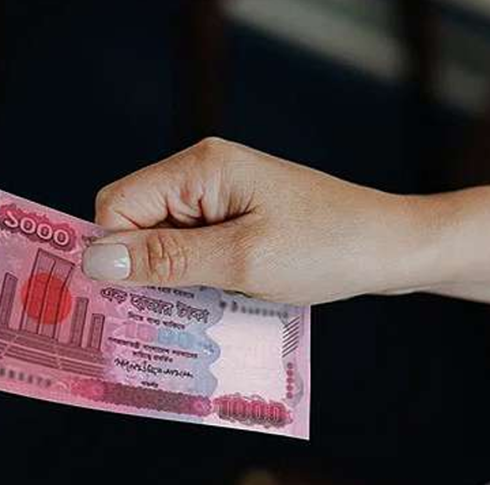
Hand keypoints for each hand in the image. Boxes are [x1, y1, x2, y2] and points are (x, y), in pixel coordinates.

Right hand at [81, 138, 440, 304]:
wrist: (394, 249)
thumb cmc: (327, 248)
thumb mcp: (241, 262)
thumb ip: (166, 260)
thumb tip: (95, 261)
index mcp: (200, 168)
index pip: (117, 206)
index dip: (115, 254)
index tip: (129, 301)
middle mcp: (202, 174)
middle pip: (134, 222)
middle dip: (140, 269)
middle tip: (164, 312)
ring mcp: (219, 196)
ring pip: (160, 240)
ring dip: (169, 278)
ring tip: (194, 311)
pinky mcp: (234, 218)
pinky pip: (190, 248)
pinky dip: (193, 278)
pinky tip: (213, 302)